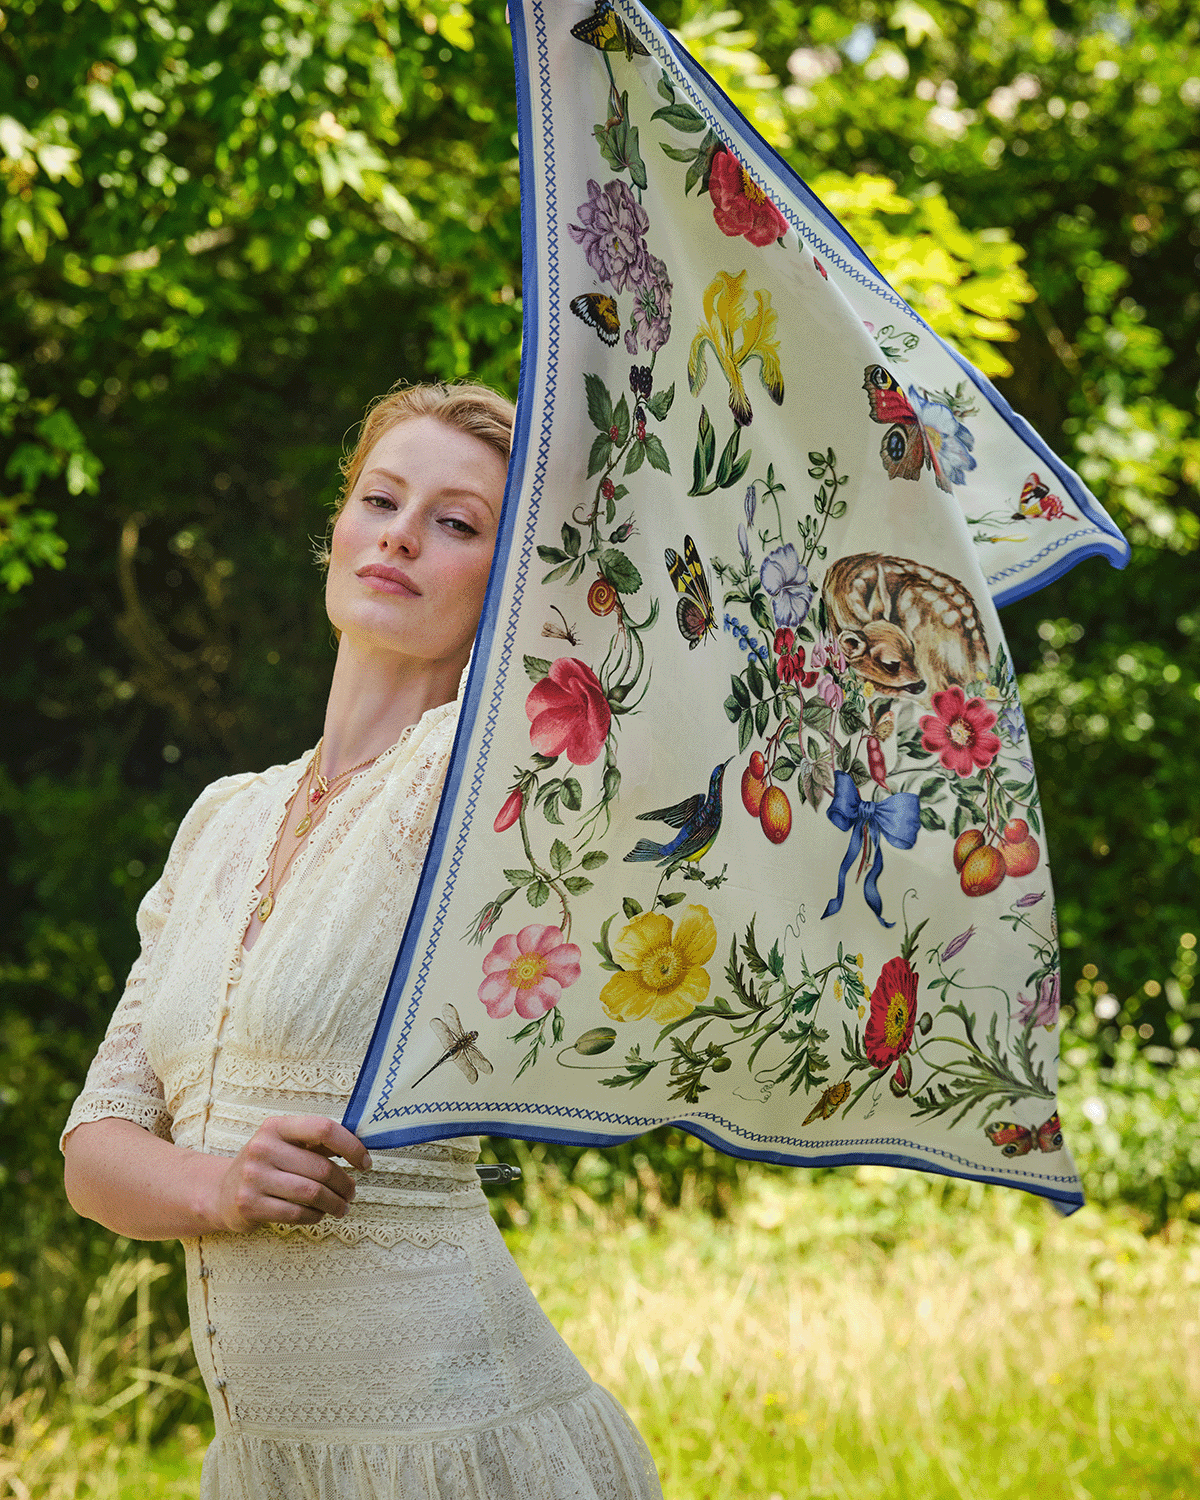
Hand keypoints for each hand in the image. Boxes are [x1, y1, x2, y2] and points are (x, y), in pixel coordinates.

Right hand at [213, 1115, 372, 1231]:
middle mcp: (263, 1148)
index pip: (323, 1129)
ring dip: (335, 1203)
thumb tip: (360, 1147)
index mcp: (276, 1126)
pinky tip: (318, 1214)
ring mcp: (253, 1177)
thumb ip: (318, 1143)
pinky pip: (296, 1213)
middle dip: (345, 1184)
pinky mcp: (249, 1205)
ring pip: (312, 1193)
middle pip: (321, 1168)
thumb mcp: (286, 1145)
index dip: (351, 1146)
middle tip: (352, 1193)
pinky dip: (315, 1216)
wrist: (221, 1192)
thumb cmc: (266, 1166)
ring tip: (342, 1207)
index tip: (365, 1162)